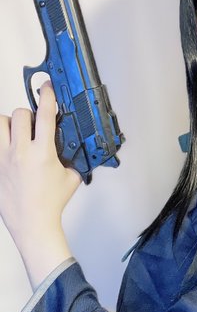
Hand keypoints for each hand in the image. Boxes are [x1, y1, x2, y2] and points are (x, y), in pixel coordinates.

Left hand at [0, 83, 80, 286]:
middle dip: (29, 113)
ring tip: (18, 131)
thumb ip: (73, 160)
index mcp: (43, 153)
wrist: (33, 223)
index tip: (47, 88)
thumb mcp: (71, 178)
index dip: (47, 96)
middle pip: (20, 114)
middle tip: (35, 121)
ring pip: (0, 124)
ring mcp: (5, 158)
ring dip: (10, 123)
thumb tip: (75, 150)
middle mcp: (21, 152)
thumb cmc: (50, 204)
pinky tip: (9, 146)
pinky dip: (2, 138)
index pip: (45, 115)